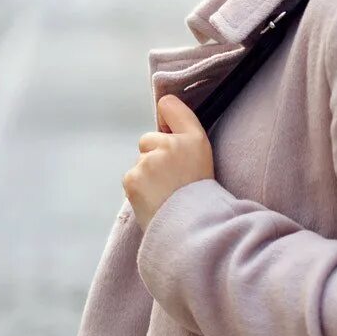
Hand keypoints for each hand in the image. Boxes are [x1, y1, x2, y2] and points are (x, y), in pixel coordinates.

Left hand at [123, 94, 215, 224]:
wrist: (191, 228)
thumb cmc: (200, 195)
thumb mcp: (204, 159)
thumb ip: (184, 132)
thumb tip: (164, 110)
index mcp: (194, 138)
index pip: (169, 106)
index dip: (167, 115)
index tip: (167, 127)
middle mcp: (171, 144)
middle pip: (149, 139)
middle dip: (155, 154)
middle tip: (173, 178)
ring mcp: (149, 161)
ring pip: (141, 162)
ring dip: (148, 175)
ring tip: (166, 193)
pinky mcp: (133, 179)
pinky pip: (132, 177)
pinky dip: (140, 188)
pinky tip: (155, 199)